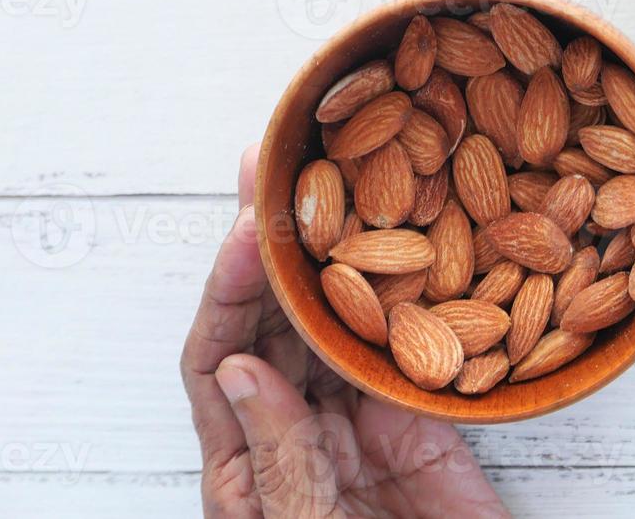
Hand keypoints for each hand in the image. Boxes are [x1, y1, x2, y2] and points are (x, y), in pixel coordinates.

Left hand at [180, 145, 508, 517]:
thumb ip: (279, 463)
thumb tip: (242, 368)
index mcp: (244, 469)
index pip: (217, 359)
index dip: (227, 291)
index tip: (249, 232)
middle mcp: (293, 433)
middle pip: (272, 324)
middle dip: (271, 245)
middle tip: (278, 166)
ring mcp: (357, 423)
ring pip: (334, 324)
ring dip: (332, 255)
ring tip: (334, 181)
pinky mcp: (418, 422)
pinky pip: (401, 346)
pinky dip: (401, 294)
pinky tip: (404, 244)